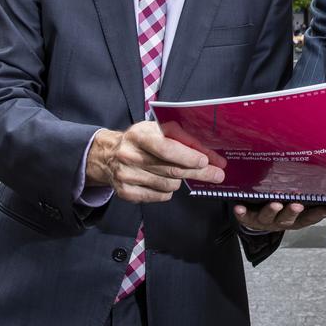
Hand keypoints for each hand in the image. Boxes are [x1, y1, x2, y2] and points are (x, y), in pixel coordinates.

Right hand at [85, 121, 225, 203]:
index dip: (188, 156)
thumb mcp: (155, 130)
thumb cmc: (140, 140)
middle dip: (198, 172)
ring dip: (180, 180)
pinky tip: (164, 181)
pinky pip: (159, 196)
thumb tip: (208, 153)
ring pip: (168, 185)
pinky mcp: (125, 193)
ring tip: (178, 172)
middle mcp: (130, 156)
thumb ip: (179, 138)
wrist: (107, 155)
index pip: (166, 148)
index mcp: (138, 136)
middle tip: (217, 174)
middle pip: (171, 169)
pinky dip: (167, 191)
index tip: (205, 160)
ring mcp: (126, 176)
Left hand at [233, 201, 325, 231]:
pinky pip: (245, 216)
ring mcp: (265, 221)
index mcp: (297, 219)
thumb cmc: (286, 208)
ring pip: (269, 217)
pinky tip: (238, 207)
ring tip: (275, 203)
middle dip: (293, 211)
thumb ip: (325, 204)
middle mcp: (282, 222)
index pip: (311, 217)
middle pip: (289, 219)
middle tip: (297, 204)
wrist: (258, 219)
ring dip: (272, 210)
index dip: (319, 213)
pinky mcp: (248, 218)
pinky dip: (242, 213)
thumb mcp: (305, 207)